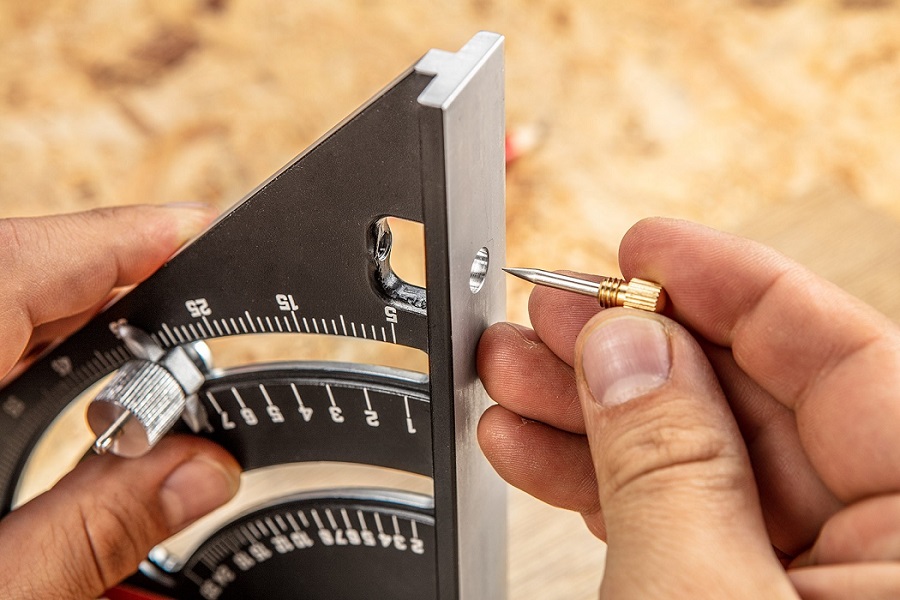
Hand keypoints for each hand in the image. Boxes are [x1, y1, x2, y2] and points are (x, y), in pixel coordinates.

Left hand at [0, 205, 240, 599]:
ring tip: (146, 355)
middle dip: (118, 291)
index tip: (200, 227)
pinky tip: (71, 382)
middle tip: (196, 310)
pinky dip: (32, 347)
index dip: (128, 237)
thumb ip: (93, 530)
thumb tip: (203, 476)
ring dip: (75, 326)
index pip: (26, 260)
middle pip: (20, 275)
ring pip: (1, 304)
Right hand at [478, 218, 899, 598]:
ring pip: (702, 464)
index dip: (735, 286)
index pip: (844, 360)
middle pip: (755, 405)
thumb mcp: (702, 596)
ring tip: (512, 376)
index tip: (647, 248)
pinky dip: (601, 489)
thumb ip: (669, 463)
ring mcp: (815, 586)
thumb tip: (625, 346)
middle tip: (551, 315)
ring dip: (592, 418)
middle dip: (631, 353)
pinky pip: (679, 526)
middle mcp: (884, 552)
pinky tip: (531, 447)